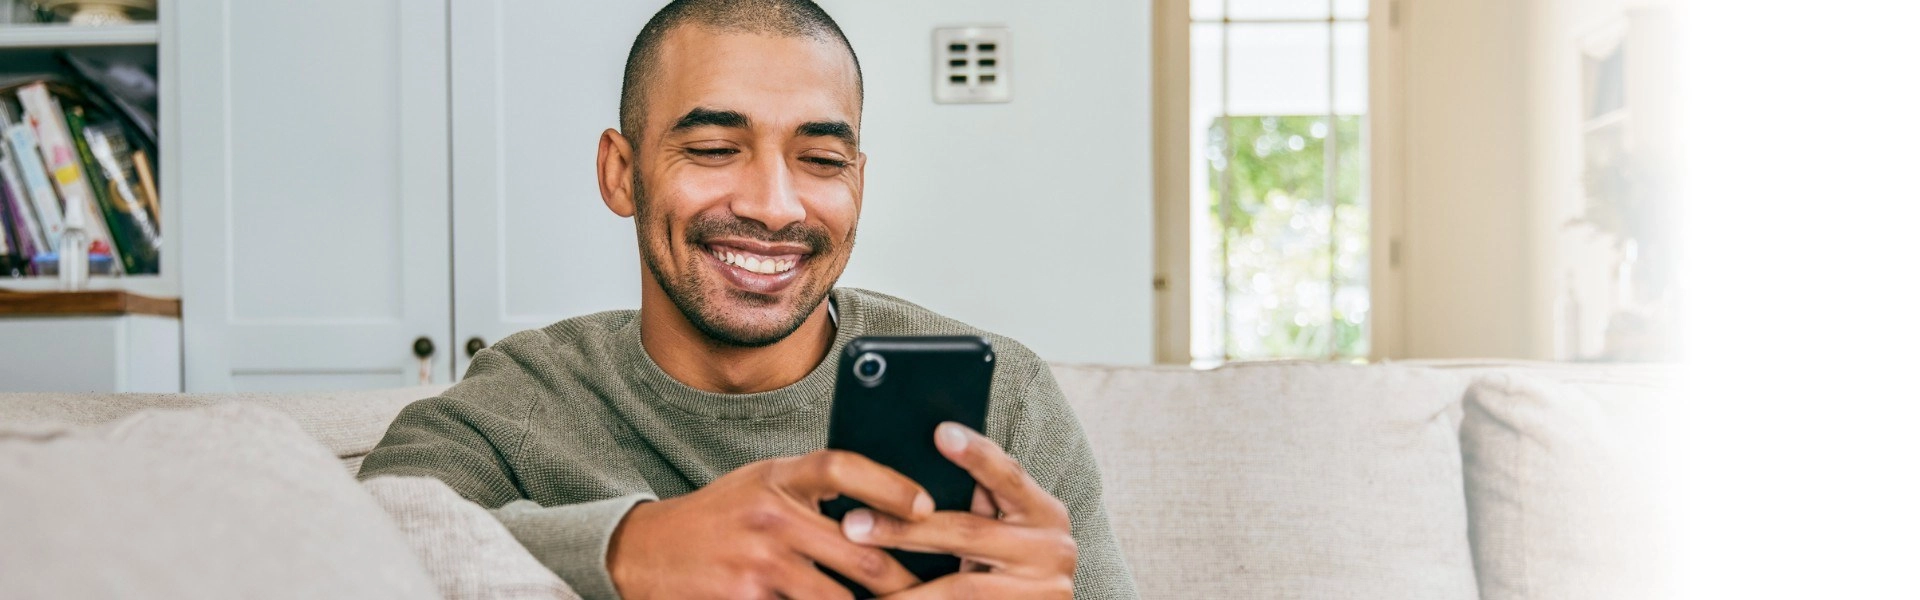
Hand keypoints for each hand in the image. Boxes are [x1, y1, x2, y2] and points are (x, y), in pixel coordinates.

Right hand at [607, 450, 934, 598]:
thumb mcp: (762, 483)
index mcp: (778, 476)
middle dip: (904, 576)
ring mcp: (757, 562)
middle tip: (942, 588)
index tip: (927, 506)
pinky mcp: (745, 599)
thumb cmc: (721, 516)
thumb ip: (813, 488)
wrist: (646, 551)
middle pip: (857, 546)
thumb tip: (884, 503)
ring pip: (838, 596)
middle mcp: (770, 515)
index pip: (843, 467)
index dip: (890, 485)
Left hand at [840, 423, 1075, 598]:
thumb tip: (913, 468)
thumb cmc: (1014, 571)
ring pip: (959, 588)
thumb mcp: (1008, 532)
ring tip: (860, 582)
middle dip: (905, 529)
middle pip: (968, 532)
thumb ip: (980, 507)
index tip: (940, 432)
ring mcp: (1043, 591)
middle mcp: (1053, 550)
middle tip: (855, 525)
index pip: (1009, 475)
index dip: (976, 454)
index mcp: (1045, 514)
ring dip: (903, 589)